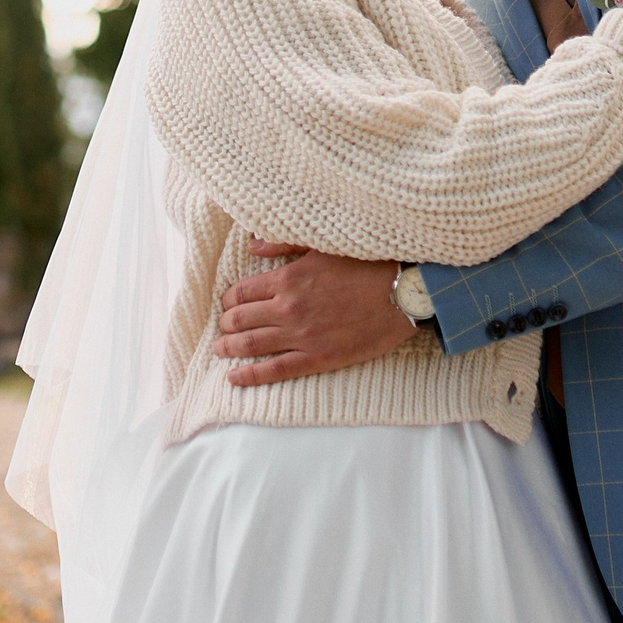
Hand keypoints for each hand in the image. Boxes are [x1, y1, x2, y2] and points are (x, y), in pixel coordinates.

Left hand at [213, 241, 413, 385]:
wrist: (403, 292)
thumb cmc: (367, 264)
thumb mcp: (321, 246)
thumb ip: (283, 245)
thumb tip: (251, 245)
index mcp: (287, 278)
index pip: (242, 292)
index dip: (229, 299)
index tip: (228, 302)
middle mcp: (288, 308)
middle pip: (240, 319)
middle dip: (225, 324)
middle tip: (221, 327)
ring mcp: (301, 336)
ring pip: (252, 344)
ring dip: (229, 348)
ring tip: (219, 350)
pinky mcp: (318, 358)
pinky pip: (275, 370)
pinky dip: (251, 376)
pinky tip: (235, 378)